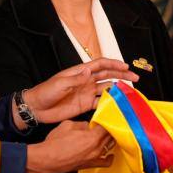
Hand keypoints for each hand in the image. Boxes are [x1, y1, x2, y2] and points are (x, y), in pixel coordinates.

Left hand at [20, 59, 138, 126]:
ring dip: (118, 89)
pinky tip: (118, 105)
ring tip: (130, 92)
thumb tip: (89, 72)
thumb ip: (75, 79)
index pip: (100, 65)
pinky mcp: (85, 105)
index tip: (125, 66)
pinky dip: (110, 103)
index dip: (113, 64)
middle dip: (122, 75)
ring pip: (107, 89)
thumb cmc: (46, 92)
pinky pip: (101, 103)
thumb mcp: (60, 84)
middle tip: (135, 78)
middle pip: (108, 75)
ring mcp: (87, 93)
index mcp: (80, 72)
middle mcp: (86, 81)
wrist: (37, 108)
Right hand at [26, 121, 114, 172]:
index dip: (107, 119)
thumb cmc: (55, 144)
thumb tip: (87, 125)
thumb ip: (82, 124)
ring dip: (109, 139)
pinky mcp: (91, 165)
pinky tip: (109, 153)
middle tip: (106, 124)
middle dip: (109, 128)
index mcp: (92, 137)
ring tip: (106, 134)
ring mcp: (95, 158)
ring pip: (109, 146)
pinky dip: (109, 156)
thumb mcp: (68, 125)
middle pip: (110, 136)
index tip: (106, 116)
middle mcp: (96, 149)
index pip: (107, 126)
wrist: (47, 160)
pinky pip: (106, 161)